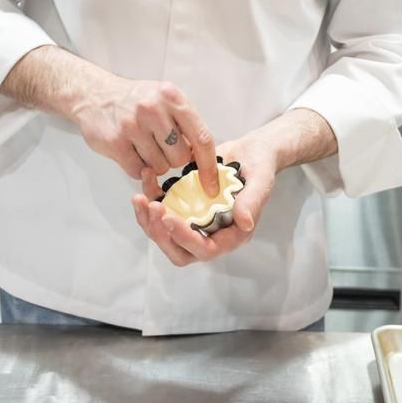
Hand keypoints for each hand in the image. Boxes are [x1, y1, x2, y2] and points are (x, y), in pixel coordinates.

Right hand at [72, 75, 218, 192]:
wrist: (94, 94)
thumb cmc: (135, 99)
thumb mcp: (165, 99)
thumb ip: (184, 123)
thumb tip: (200, 157)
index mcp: (172, 97)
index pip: (202, 138)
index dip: (209, 166)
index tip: (212, 186)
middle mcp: (153, 109)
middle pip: (180, 157)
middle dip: (173, 159)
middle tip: (160, 146)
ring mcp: (133, 126)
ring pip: (159, 167)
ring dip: (154, 163)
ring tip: (142, 144)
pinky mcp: (115, 142)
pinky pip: (138, 171)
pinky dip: (138, 167)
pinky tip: (131, 151)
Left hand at [131, 128, 280, 268]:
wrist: (251, 150)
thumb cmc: (260, 165)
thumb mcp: (262, 179)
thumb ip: (253, 201)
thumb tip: (245, 223)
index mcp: (232, 234)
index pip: (205, 249)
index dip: (185, 238)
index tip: (168, 217)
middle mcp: (211, 234)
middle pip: (179, 252)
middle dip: (160, 235)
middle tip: (150, 208)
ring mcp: (195, 222)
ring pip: (165, 236)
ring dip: (149, 221)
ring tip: (139, 198)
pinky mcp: (184, 208)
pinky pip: (161, 214)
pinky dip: (149, 202)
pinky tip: (146, 181)